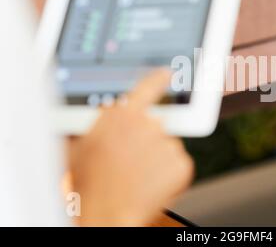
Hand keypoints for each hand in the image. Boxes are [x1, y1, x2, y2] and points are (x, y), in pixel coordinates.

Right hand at [69, 69, 193, 226]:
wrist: (105, 214)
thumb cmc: (89, 185)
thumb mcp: (83, 147)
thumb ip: (102, 124)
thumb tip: (109, 112)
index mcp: (122, 115)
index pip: (148, 86)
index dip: (159, 78)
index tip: (167, 73)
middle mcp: (148, 124)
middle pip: (156, 124)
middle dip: (147, 140)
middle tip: (132, 161)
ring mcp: (167, 143)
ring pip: (167, 146)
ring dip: (157, 159)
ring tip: (138, 177)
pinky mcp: (181, 163)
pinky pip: (177, 164)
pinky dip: (168, 174)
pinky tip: (150, 184)